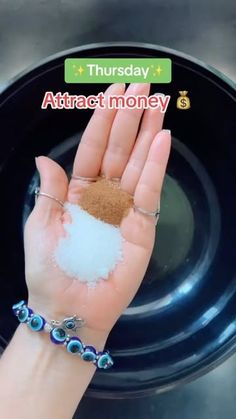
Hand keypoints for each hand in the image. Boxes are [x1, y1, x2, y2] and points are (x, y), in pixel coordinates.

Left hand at [24, 83, 170, 339]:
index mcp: (78, 192)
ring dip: (147, 132)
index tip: (113, 90)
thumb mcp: (40, 224)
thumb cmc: (49, 269)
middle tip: (141, 86)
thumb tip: (46, 157)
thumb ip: (50, 189)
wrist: (67, 308)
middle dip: (129, 117)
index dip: (102, 119)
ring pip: (137, 163)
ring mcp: (125, 209)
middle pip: (118, 149)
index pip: (92, 147)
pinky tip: (162, 139)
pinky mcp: (142, 226)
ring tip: (156, 102)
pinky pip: (149, 190)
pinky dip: (156, 165)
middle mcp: (104, 195)